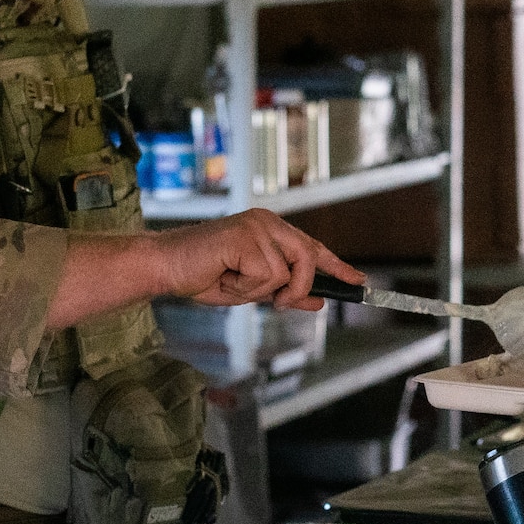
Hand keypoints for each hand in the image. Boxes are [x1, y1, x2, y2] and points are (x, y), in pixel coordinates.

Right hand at [160, 208, 363, 309]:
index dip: (337, 265)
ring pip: (285, 272)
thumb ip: (284, 292)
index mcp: (270, 229)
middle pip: (308, 256)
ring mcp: (256, 226)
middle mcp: (267, 222)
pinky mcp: (245, 237)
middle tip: (278, 301)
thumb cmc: (203, 275)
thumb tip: (318, 300)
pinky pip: (265, 275)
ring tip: (231, 281)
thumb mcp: (252, 290)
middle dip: (299, 287)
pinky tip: (224, 276)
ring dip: (258, 290)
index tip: (358, 281)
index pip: (313, 246)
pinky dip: (245, 287)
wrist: (165, 267)